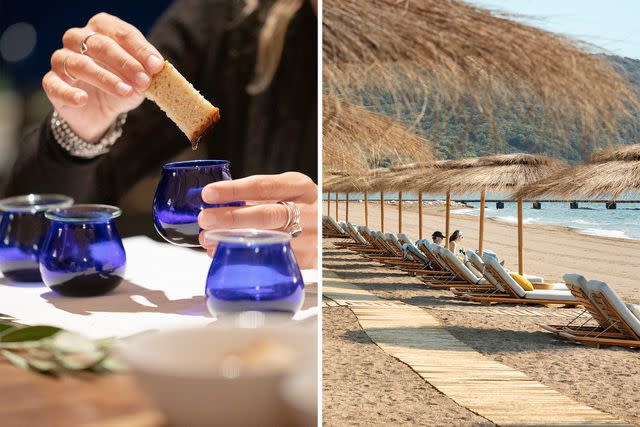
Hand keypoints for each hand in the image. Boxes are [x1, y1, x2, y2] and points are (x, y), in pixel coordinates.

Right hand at [43, 13, 163, 141]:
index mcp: (102, 29)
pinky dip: (69, 92)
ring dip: (105, 78)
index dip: (140, 50)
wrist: (99, 113)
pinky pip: (56, 85)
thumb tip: (156, 71)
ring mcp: (62, 59)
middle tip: (144, 81)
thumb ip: (146, 74)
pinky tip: (83, 99)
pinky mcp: (52, 82)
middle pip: (100, 45)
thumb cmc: (121, 86)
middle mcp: (78, 39)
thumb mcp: (138, 80)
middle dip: (125, 63)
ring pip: (80, 64)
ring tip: (126, 92)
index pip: (121, 33)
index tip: (156, 66)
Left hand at [197, 172, 317, 268]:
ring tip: (210, 239)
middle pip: (265, 214)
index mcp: (300, 187)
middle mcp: (307, 210)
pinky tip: (226, 253)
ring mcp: (309, 237)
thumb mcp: (287, 191)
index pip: (263, 186)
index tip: (209, 193)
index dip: (233, 190)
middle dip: (231, 217)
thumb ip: (260, 195)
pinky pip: (272, 258)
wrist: (329, 229)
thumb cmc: (300, 207)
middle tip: (206, 219)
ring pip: (268, 239)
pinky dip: (245, 256)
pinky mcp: (306, 259)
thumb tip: (218, 202)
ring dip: (234, 239)